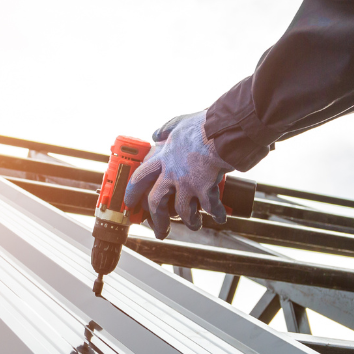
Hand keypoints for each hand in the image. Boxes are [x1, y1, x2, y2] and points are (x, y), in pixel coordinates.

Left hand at [123, 111, 232, 236]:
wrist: (222, 131)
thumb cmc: (203, 126)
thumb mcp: (179, 123)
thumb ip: (167, 129)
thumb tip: (156, 134)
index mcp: (164, 158)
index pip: (140, 178)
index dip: (132, 193)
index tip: (130, 203)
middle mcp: (172, 173)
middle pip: (156, 202)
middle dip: (157, 220)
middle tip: (160, 230)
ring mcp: (188, 183)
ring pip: (182, 211)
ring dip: (189, 221)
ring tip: (195, 225)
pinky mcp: (205, 189)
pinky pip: (210, 208)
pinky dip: (217, 214)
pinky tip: (221, 218)